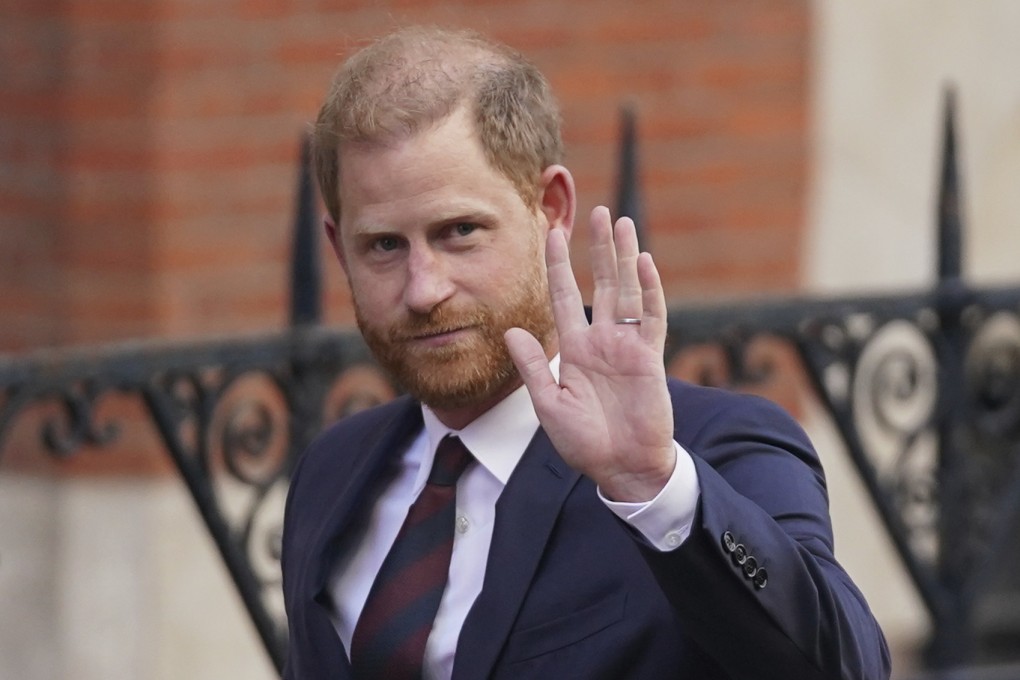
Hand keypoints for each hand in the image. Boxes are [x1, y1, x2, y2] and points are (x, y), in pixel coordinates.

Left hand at [505, 206, 675, 501]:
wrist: (621, 468)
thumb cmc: (584, 442)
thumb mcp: (549, 405)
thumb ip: (531, 368)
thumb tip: (510, 330)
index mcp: (574, 349)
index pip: (564, 297)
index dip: (558, 265)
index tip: (552, 232)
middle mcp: (601, 340)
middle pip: (600, 282)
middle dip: (598, 248)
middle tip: (597, 211)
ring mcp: (627, 346)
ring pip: (627, 291)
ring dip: (625, 257)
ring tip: (623, 223)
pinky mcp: (649, 359)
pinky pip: (651, 318)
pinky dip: (650, 291)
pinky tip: (645, 263)